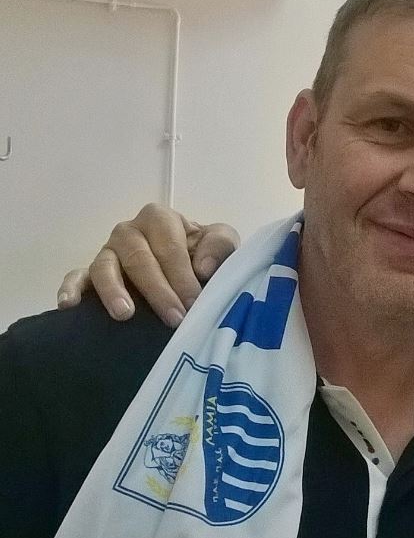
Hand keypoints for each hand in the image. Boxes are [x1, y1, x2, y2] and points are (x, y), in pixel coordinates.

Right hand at [57, 203, 239, 327]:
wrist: (186, 267)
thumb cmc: (203, 253)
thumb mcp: (221, 243)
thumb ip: (220, 245)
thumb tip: (203, 268)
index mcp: (160, 218)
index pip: (169, 247)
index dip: (182, 275)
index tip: (194, 303)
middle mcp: (129, 231)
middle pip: (139, 259)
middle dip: (158, 291)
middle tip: (174, 318)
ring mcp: (108, 251)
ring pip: (104, 267)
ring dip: (114, 291)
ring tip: (125, 314)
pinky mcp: (90, 272)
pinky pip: (76, 277)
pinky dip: (70, 289)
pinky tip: (69, 305)